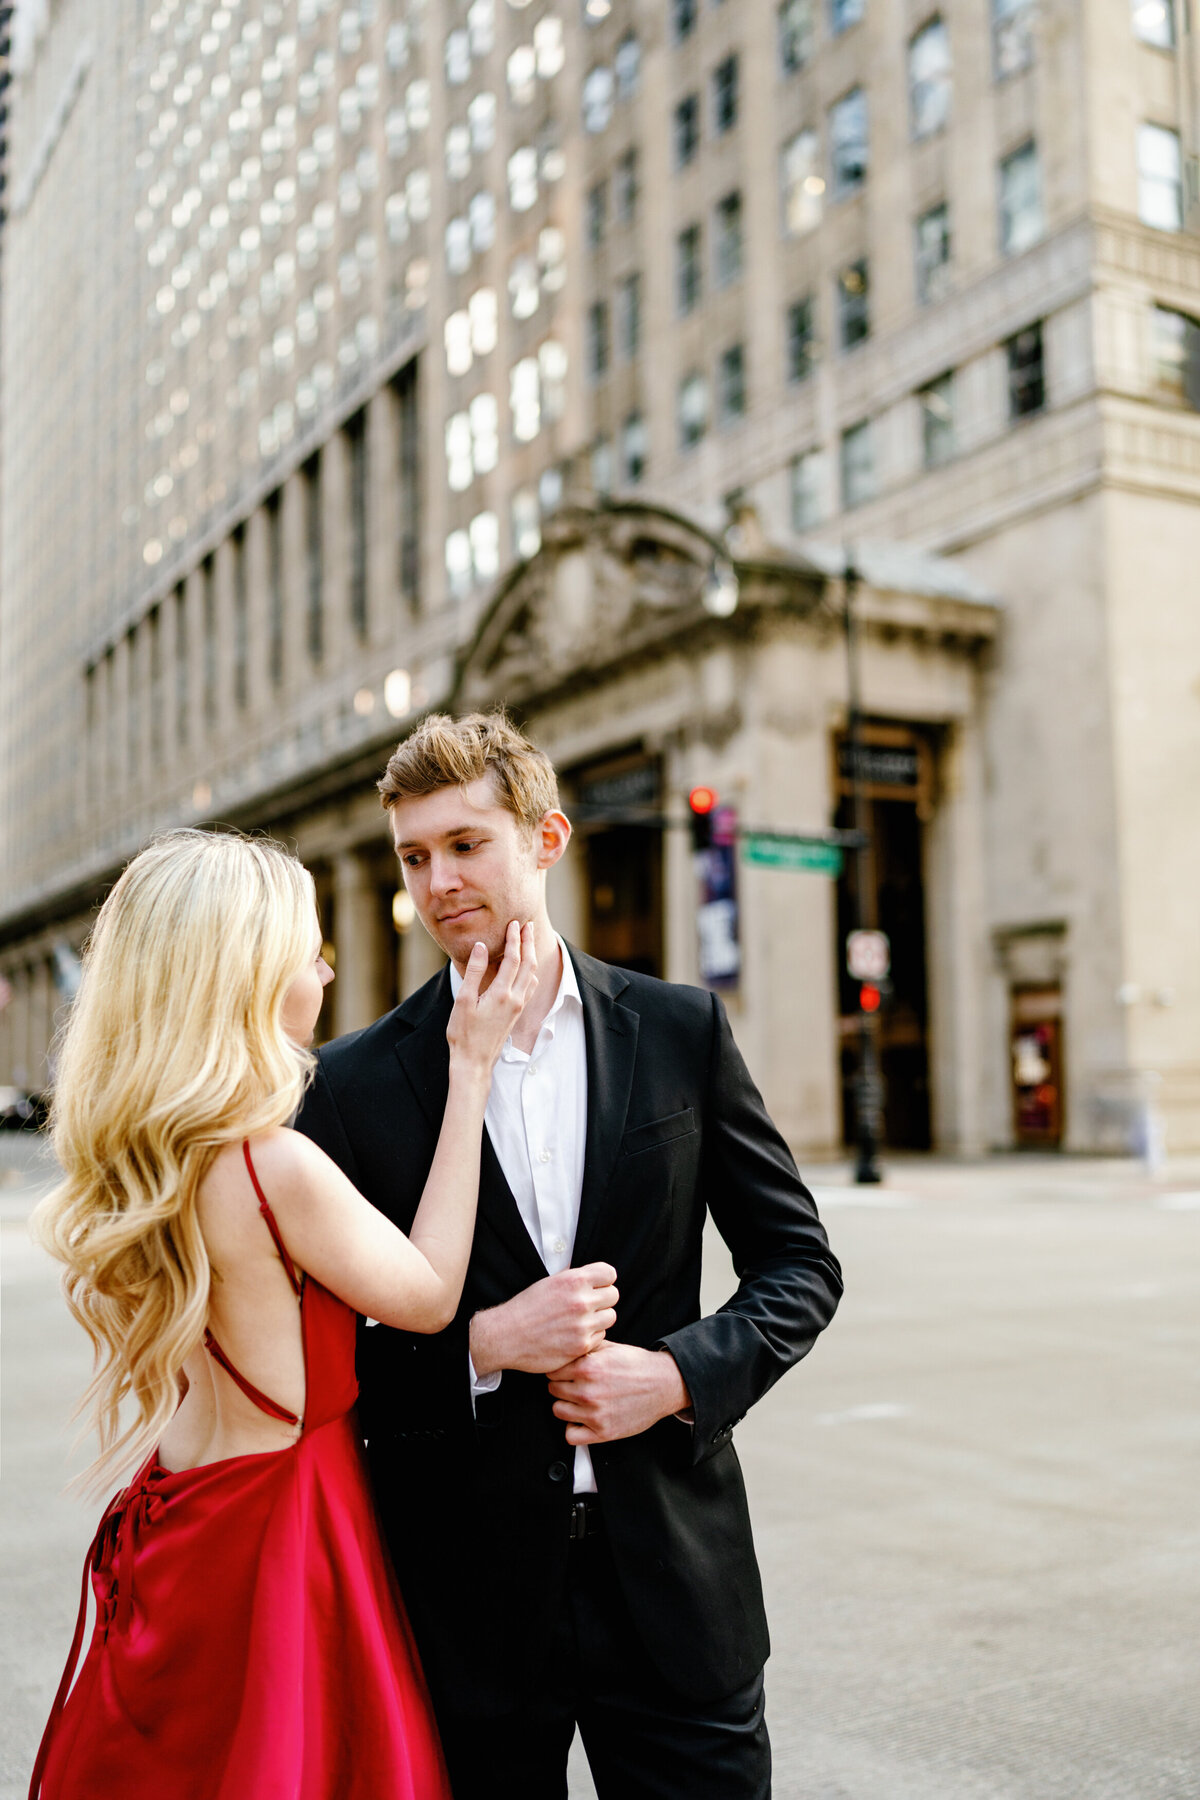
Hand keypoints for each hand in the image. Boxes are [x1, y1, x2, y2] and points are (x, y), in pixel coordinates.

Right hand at [446, 922, 536, 1078]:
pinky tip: (526, 969)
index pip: (513, 958)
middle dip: (528, 943)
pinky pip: (529, 987)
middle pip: (528, 964)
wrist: (474, 1061)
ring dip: (531, 956)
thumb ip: (474, 972)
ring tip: (528, 942)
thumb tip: (481, 946)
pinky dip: (530, 971)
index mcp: (502, 993)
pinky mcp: (516, 1014)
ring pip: (531, 976)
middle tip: (527, 925)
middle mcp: (515, 999)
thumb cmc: (464, 1033)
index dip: (514, 939)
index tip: (514, 923)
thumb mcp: (464, 1000)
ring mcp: (517, 1007)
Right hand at [469, 1264, 618, 1376]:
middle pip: (613, 1295)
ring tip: (582, 1320)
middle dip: (603, 1299)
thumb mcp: (549, 1282)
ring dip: (600, 1318)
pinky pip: (601, 1336)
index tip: (597, 1286)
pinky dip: (591, 1336)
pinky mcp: (581, 1345)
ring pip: (610, 1317)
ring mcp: (583, 1325)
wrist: (506, 1336)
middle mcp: (581, 1301)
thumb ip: (573, 1278)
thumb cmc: (526, 1308)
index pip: (609, 1273)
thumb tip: (591, 1274)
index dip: (604, 1280)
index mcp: (573, 1280)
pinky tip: (575, 1334)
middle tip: (589, 1305)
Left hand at [547, 1342, 690, 1445]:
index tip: (564, 1370)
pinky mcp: (603, 1432)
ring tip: (577, 1400)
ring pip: (558, 1411)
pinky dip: (573, 1428)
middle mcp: (588, 1391)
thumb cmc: (637, 1364)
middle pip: (553, 1389)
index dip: (558, 1369)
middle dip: (561, 1385)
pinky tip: (582, 1419)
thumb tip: (563, 1347)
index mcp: (588, 1367)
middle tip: (572, 1384)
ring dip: (565, 1405)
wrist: (664, 1384)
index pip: (552, 1370)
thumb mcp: (609, 1347)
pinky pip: (571, 1435)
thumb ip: (584, 1348)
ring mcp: (595, 1413)